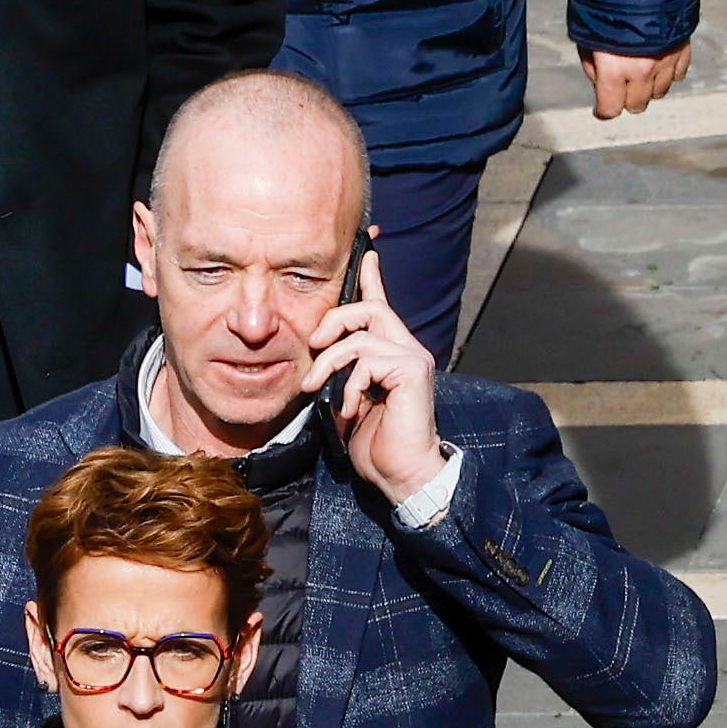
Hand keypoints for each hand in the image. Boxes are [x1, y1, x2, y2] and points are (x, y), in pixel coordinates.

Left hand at [310, 241, 447, 501]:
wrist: (402, 476)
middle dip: (334, 320)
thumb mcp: (348, 402)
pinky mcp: (412, 370)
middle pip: (369, 307)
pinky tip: (351, 408)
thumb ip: (341, 375)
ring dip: (330, 360)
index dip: (371, 276)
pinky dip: (350, 383)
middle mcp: (407, 349)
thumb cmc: (377, 446)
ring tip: (317, 387)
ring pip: (362, 332)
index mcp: (393, 354)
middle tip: (313, 345)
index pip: (381, 305)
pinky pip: (367, 358)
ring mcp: (412, 358)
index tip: (367, 251)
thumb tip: (318, 360)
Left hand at [585, 43, 691, 121]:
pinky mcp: (681, 48)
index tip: (601, 110)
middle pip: (636, 105)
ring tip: (639, 70)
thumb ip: (593, 66)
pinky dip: (668, 72)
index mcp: (614, 69)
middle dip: (626, 98)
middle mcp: (642, 70)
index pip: (611, 109)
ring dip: (648, 87)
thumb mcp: (587, 36)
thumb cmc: (606, 5)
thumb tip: (600, 83)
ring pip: (659, 93)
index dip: (603, 111)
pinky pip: (678, 74)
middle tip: (620, 84)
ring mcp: (664, 61)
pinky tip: (658, 62)